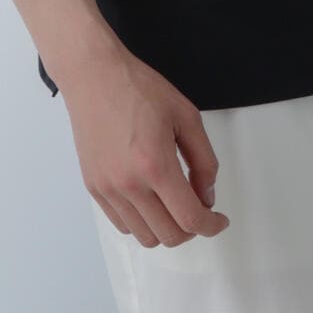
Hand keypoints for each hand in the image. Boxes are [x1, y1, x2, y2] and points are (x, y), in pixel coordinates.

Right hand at [61, 45, 231, 246]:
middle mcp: (129, 185)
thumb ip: (204, 160)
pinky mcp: (94, 189)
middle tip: (199, 205)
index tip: (219, 220)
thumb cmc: (140, 89)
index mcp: (156, 165)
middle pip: (169, 235)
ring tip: (173, 201)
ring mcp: (108, 190)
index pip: (190, 218)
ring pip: (145, 236)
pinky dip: (142, 222)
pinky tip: (151, 198)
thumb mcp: (186, 116)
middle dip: (192, 228)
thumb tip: (207, 195)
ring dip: (166, 227)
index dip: (211, 225)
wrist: (95, 77)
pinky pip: (122, 225)